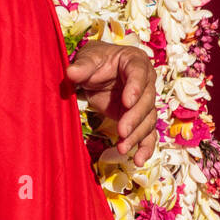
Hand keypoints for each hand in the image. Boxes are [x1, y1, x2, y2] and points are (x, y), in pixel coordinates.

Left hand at [66, 42, 157, 163]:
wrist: (95, 73)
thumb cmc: (94, 61)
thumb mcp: (88, 59)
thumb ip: (82, 66)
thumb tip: (71, 73)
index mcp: (135, 61)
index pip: (139, 73)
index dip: (136, 88)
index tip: (127, 102)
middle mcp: (145, 81)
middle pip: (147, 100)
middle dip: (135, 117)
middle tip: (122, 131)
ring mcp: (143, 101)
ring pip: (148, 119)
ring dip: (137, 135)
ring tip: (123, 148)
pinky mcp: (139, 118)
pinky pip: (147, 133)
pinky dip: (145, 147)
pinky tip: (139, 160)